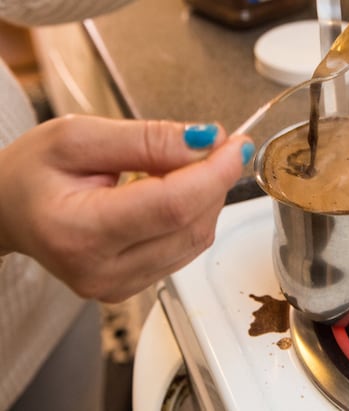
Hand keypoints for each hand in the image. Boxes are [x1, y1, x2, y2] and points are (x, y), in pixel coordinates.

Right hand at [0, 114, 254, 301]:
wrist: (8, 212)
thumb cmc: (31, 173)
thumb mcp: (76, 137)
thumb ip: (146, 139)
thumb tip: (206, 141)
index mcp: (79, 232)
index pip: (172, 207)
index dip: (214, 174)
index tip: (236, 145)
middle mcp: (102, 271)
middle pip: (191, 224)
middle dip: (213, 180)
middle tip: (209, 145)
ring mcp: (119, 286)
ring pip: (196, 238)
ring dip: (204, 197)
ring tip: (175, 169)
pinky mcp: (133, 287)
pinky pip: (186, 248)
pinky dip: (192, 215)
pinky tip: (170, 194)